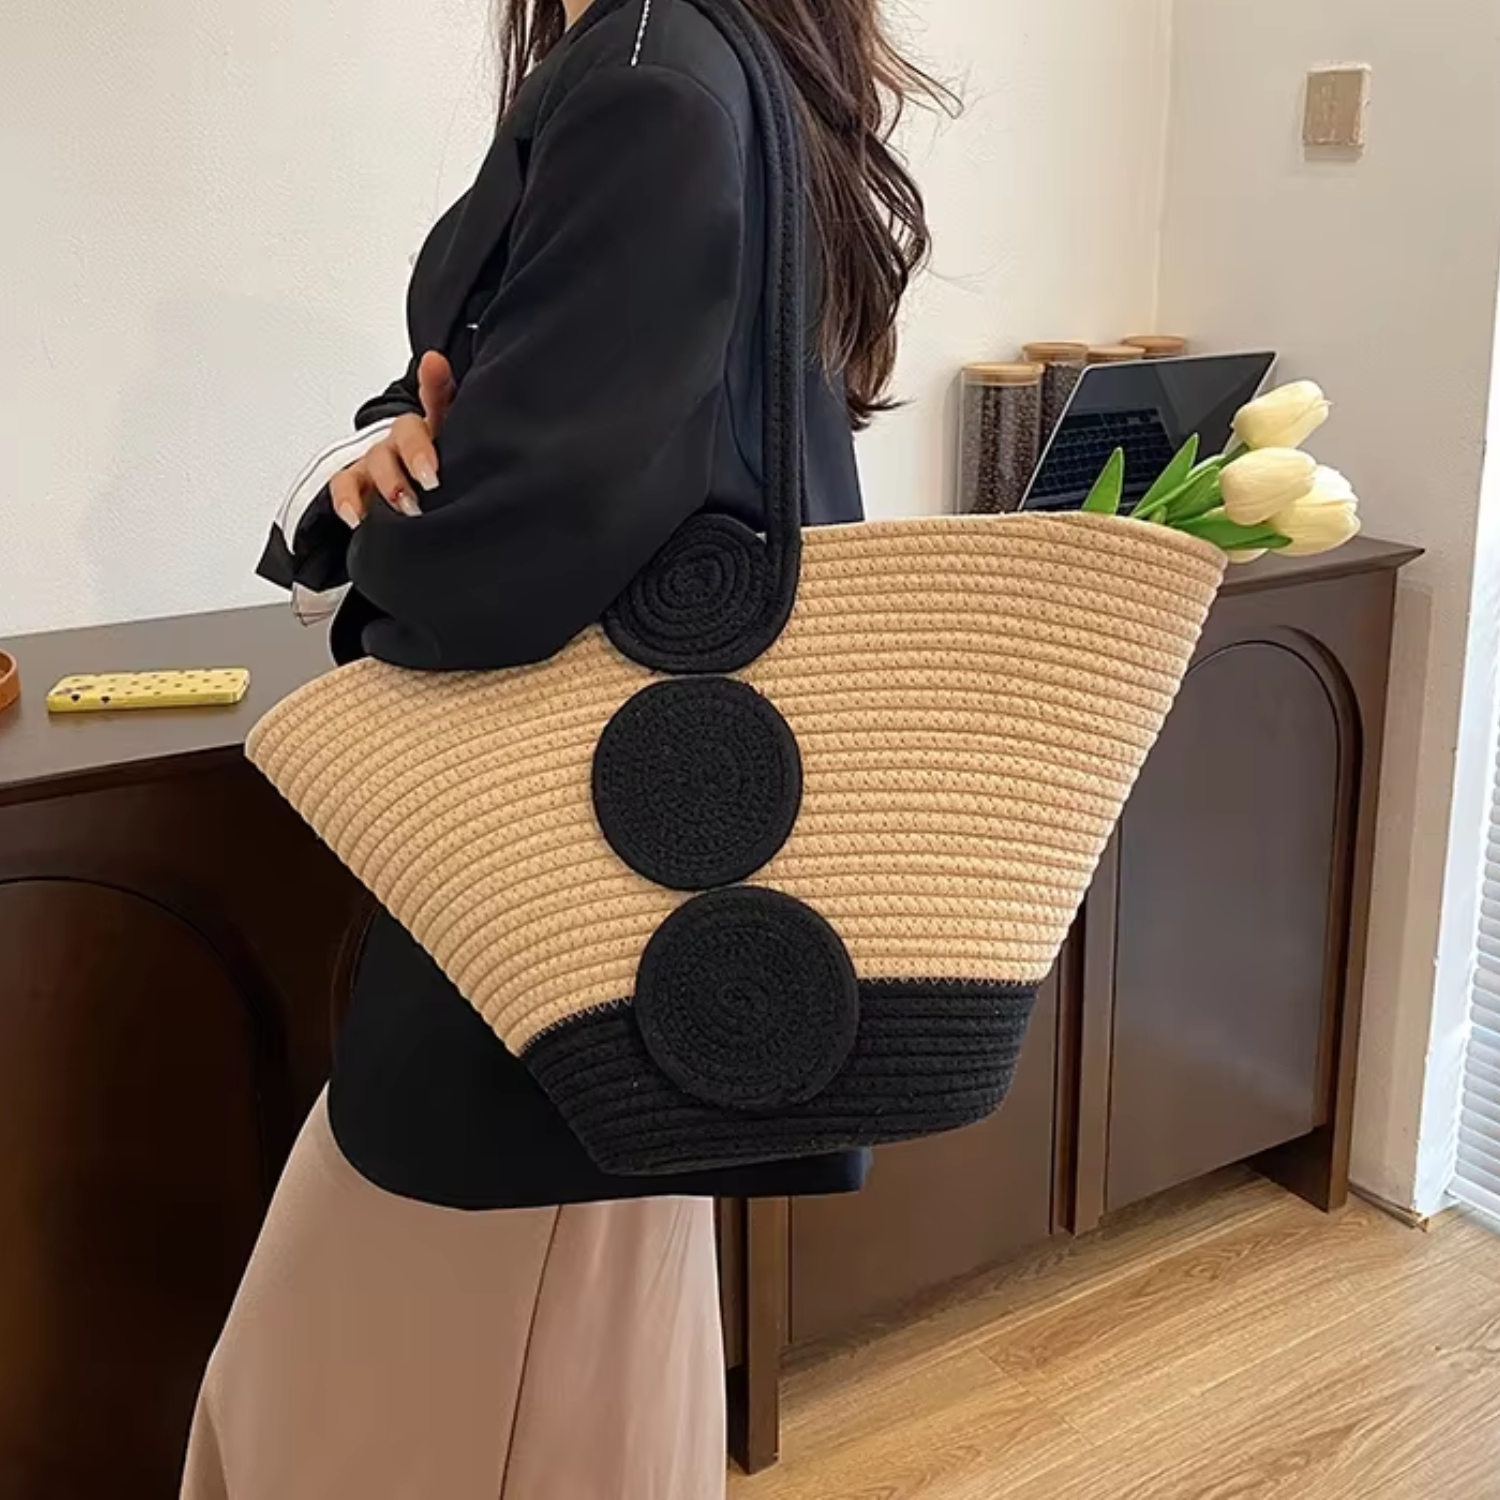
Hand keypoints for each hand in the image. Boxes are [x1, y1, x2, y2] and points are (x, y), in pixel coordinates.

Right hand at [331, 352, 456, 527]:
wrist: (420, 505)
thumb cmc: (447, 476)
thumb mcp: (462, 454)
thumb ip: (469, 434)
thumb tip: (461, 387)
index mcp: (435, 428)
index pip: (438, 396)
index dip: (435, 380)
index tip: (435, 365)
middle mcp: (405, 439)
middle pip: (405, 433)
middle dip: (415, 454)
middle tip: (431, 479)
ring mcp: (379, 460)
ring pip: (377, 460)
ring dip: (389, 482)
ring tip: (406, 505)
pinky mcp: (359, 483)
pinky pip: (345, 484)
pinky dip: (347, 500)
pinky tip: (357, 517)